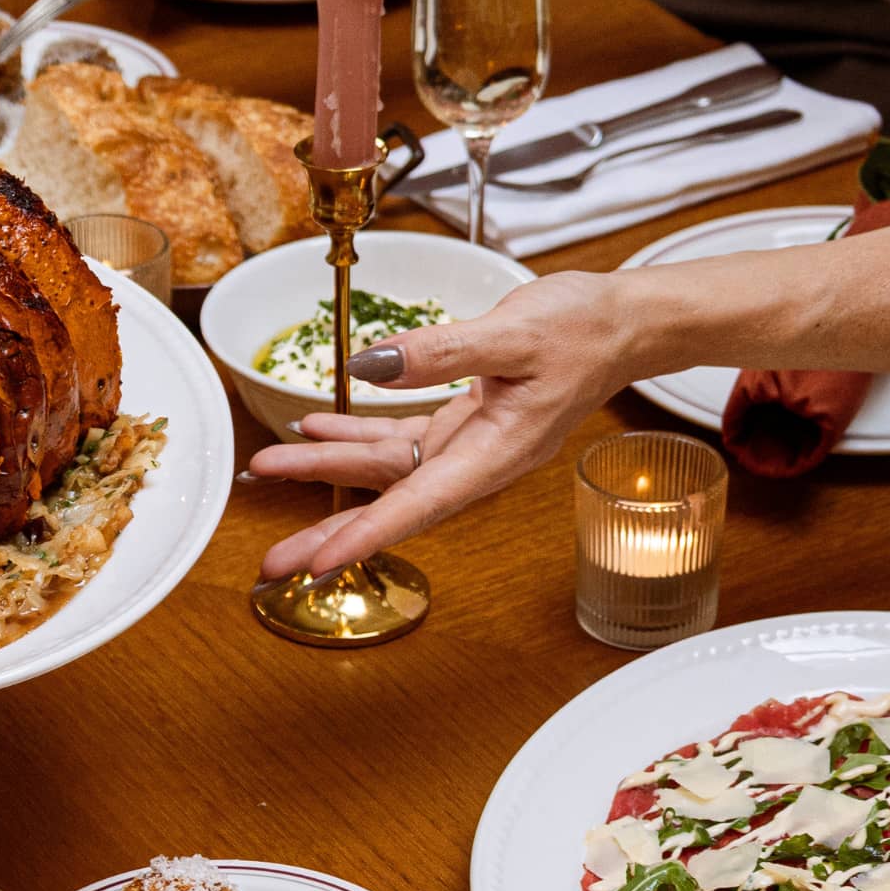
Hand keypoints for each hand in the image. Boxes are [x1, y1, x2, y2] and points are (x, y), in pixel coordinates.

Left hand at [246, 271, 626, 578]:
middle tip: (272, 562)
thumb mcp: (515, 333)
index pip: (418, 504)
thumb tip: (371, 367)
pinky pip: (396, 438)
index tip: (319, 564)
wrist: (621, 326)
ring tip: (268, 469)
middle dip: (327, 532)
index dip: (366, 536)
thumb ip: (441, 352)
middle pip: (388, 501)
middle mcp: (475, 462)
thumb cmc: (585, 331)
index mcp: (496, 455)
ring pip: (383, 468)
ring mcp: (464, 445)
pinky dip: (353, 433)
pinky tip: (314, 429)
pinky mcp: (458, 424)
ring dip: (325, 470)